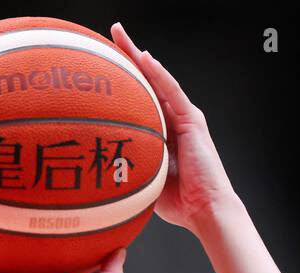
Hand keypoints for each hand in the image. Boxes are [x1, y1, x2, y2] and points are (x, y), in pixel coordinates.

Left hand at [110, 22, 240, 236]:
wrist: (205, 211)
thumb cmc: (178, 202)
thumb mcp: (143, 178)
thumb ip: (126, 166)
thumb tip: (94, 167)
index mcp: (160, 131)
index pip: (138, 97)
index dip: (122, 78)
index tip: (100, 62)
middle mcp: (172, 119)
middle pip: (146, 81)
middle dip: (127, 56)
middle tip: (109, 34)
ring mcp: (184, 118)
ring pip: (158, 79)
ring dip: (139, 55)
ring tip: (120, 34)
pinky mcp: (193, 121)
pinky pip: (173, 92)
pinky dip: (158, 74)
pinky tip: (144, 58)